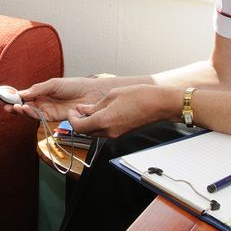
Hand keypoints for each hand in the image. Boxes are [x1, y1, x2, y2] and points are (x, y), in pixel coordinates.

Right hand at [5, 77, 111, 121]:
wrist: (90, 94)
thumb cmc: (74, 86)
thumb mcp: (54, 84)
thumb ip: (38, 89)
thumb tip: (22, 92)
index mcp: (40, 92)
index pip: (23, 95)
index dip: (13, 96)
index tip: (3, 96)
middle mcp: (42, 102)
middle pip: (24, 106)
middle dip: (13, 105)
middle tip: (4, 105)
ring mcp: (46, 110)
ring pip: (29, 113)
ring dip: (20, 110)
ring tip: (14, 107)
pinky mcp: (52, 118)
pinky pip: (38, 117)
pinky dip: (30, 114)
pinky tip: (25, 109)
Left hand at [66, 84, 180, 138]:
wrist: (159, 104)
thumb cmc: (139, 96)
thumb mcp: (112, 96)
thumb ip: (95, 105)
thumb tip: (83, 110)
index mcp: (104, 121)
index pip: (79, 127)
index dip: (71, 120)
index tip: (71, 112)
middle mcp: (109, 131)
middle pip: (85, 132)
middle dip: (79, 122)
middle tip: (77, 111)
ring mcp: (116, 134)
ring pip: (95, 133)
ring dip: (88, 124)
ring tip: (89, 110)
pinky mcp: (121, 134)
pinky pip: (105, 132)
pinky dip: (99, 124)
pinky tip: (102, 113)